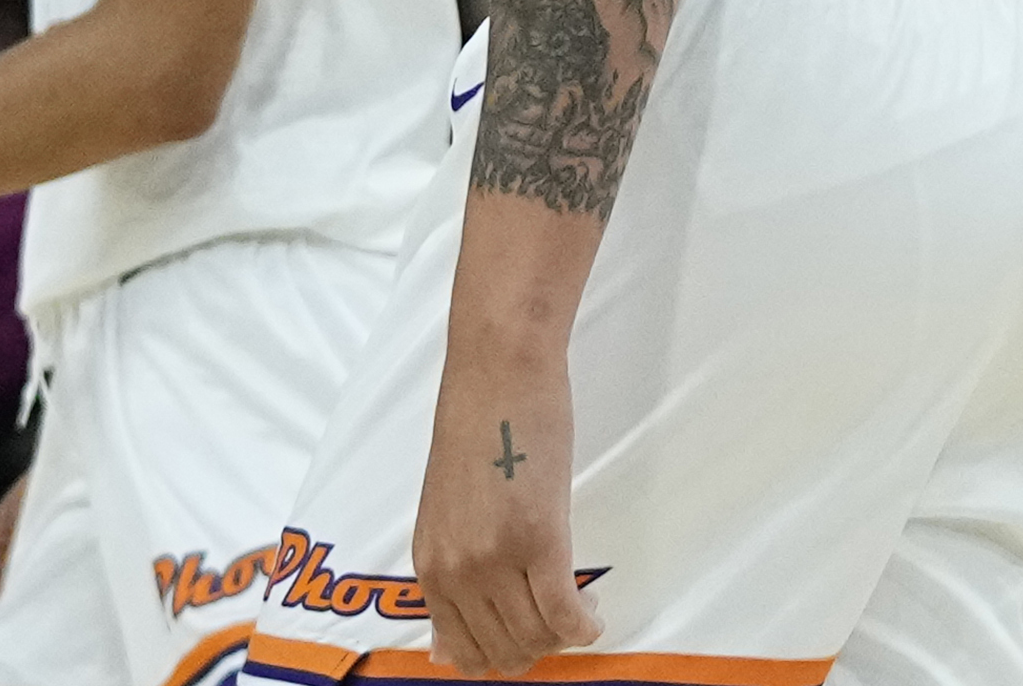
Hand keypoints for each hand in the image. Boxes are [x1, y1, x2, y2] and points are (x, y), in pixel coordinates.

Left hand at [413, 335, 593, 676]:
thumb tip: (444, 650)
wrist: (498, 369)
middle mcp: (456, 570)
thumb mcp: (445, 511)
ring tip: (577, 605)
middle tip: (558, 616)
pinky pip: (565, 616)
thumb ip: (448, 575)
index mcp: (429, 564)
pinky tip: (593, 614)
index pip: (463, 652)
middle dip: (537, 646)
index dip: (502, 654)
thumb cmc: (478, 426)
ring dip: (564, 634)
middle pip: (504, 651)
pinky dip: (585, 627)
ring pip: (537, 638)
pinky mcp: (539, 538)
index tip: (526, 635)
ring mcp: (495, 558)